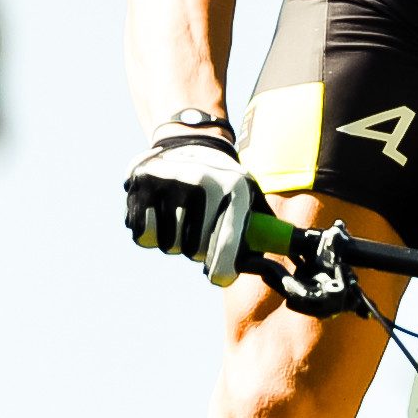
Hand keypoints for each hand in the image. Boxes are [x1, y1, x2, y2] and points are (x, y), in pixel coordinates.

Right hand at [123, 113, 257, 281]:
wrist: (189, 140)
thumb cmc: (225, 181)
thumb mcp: (250, 195)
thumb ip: (262, 232)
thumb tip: (276, 272)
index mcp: (235, 188)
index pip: (225, 244)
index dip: (221, 268)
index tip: (218, 277)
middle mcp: (202, 181)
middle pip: (192, 249)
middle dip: (195, 250)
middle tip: (197, 235)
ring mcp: (170, 179)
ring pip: (167, 243)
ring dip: (172, 241)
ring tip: (180, 221)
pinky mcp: (141, 181)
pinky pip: (142, 233)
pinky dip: (149, 233)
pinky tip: (159, 214)